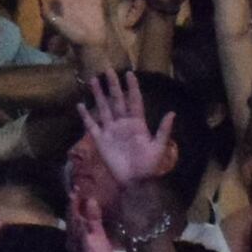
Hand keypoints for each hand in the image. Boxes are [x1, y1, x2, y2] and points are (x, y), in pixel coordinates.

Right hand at [80, 68, 175, 191]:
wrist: (135, 182)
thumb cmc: (148, 165)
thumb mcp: (158, 148)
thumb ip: (163, 130)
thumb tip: (172, 112)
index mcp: (137, 123)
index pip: (134, 101)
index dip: (132, 87)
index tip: (130, 73)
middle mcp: (123, 123)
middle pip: (117, 100)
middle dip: (113, 85)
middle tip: (108, 69)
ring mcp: (111, 130)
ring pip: (103, 108)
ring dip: (98, 95)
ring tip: (93, 80)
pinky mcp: (101, 140)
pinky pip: (92, 125)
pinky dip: (85, 116)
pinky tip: (80, 105)